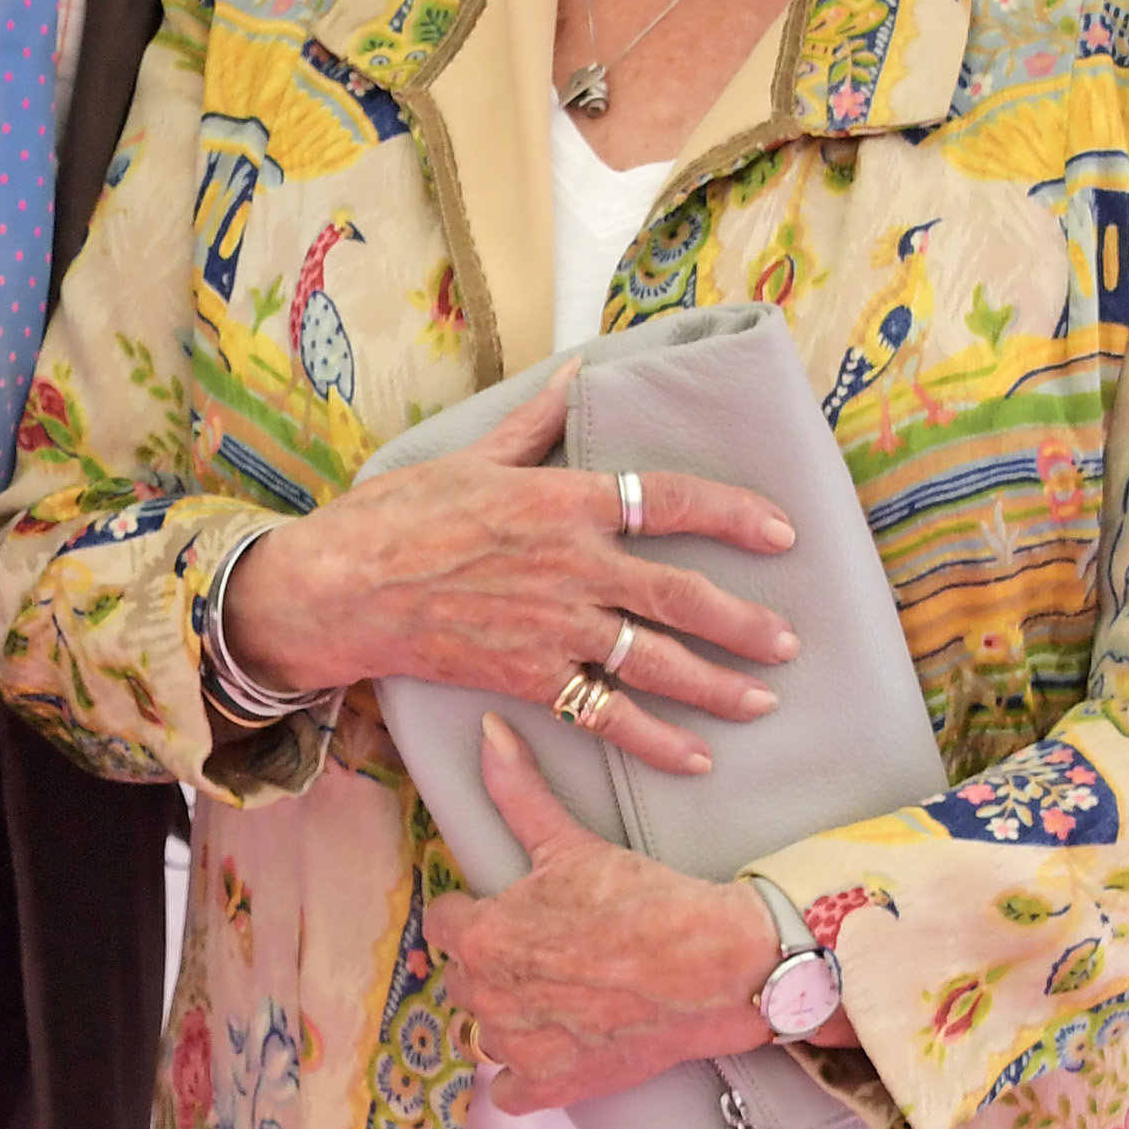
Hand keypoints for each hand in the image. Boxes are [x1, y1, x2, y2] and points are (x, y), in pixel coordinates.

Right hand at [218, 368, 797, 778]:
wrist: (340, 589)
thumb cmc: (396, 516)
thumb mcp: (469, 456)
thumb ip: (535, 422)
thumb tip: (578, 370)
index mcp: (564, 501)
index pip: (669, 500)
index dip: (733, 514)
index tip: (781, 531)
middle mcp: (573, 567)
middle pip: (681, 596)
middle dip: (744, 622)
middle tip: (788, 642)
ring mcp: (555, 628)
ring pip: (657, 661)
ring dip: (716, 686)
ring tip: (762, 702)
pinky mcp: (529, 678)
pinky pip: (606, 715)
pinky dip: (655, 740)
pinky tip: (696, 757)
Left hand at [430, 723, 853, 1109]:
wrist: (714, 968)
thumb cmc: (646, 902)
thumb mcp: (572, 843)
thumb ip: (518, 793)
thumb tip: (487, 731)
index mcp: (482, 937)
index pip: (446, 925)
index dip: (477, 914)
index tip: (508, 912)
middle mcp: (488, 998)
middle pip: (465, 979)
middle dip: (493, 965)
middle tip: (543, 951)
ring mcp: (518, 1048)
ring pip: (484, 1032)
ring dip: (507, 1017)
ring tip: (553, 995)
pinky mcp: (552, 1086)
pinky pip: (507, 1092)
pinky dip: (522, 1075)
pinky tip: (550, 1049)